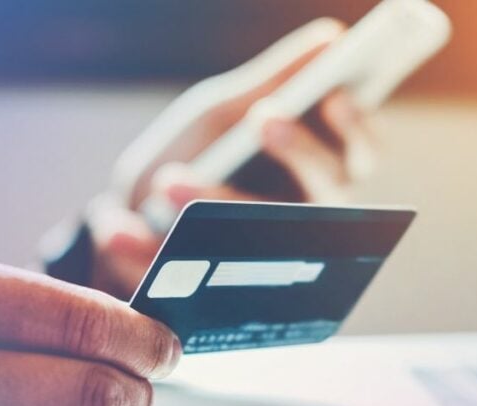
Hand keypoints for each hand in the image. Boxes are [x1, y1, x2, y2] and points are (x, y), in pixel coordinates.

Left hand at [85, 18, 379, 297]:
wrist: (126, 219)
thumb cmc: (196, 154)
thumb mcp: (224, 112)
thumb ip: (273, 81)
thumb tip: (332, 37)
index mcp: (314, 167)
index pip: (361, 150)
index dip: (358, 128)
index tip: (335, 97)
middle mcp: (304, 217)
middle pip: (330, 191)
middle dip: (300, 152)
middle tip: (265, 118)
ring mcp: (265, 260)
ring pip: (267, 239)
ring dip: (216, 204)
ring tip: (166, 180)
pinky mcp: (216, 297)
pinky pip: (193, 276)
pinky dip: (147, 250)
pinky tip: (115, 228)